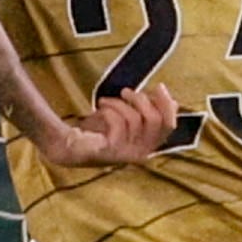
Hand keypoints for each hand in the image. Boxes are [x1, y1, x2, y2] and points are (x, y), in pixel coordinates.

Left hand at [43, 86, 181, 166]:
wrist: (69, 146)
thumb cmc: (99, 131)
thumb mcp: (127, 117)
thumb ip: (148, 111)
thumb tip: (173, 101)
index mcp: (148, 146)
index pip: (169, 125)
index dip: (167, 104)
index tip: (159, 86)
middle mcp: (141, 153)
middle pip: (156, 120)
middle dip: (142, 100)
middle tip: (125, 92)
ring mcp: (126, 155)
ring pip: (136, 119)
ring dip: (120, 104)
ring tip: (106, 101)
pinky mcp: (111, 152)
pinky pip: (119, 124)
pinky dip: (109, 111)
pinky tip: (98, 110)